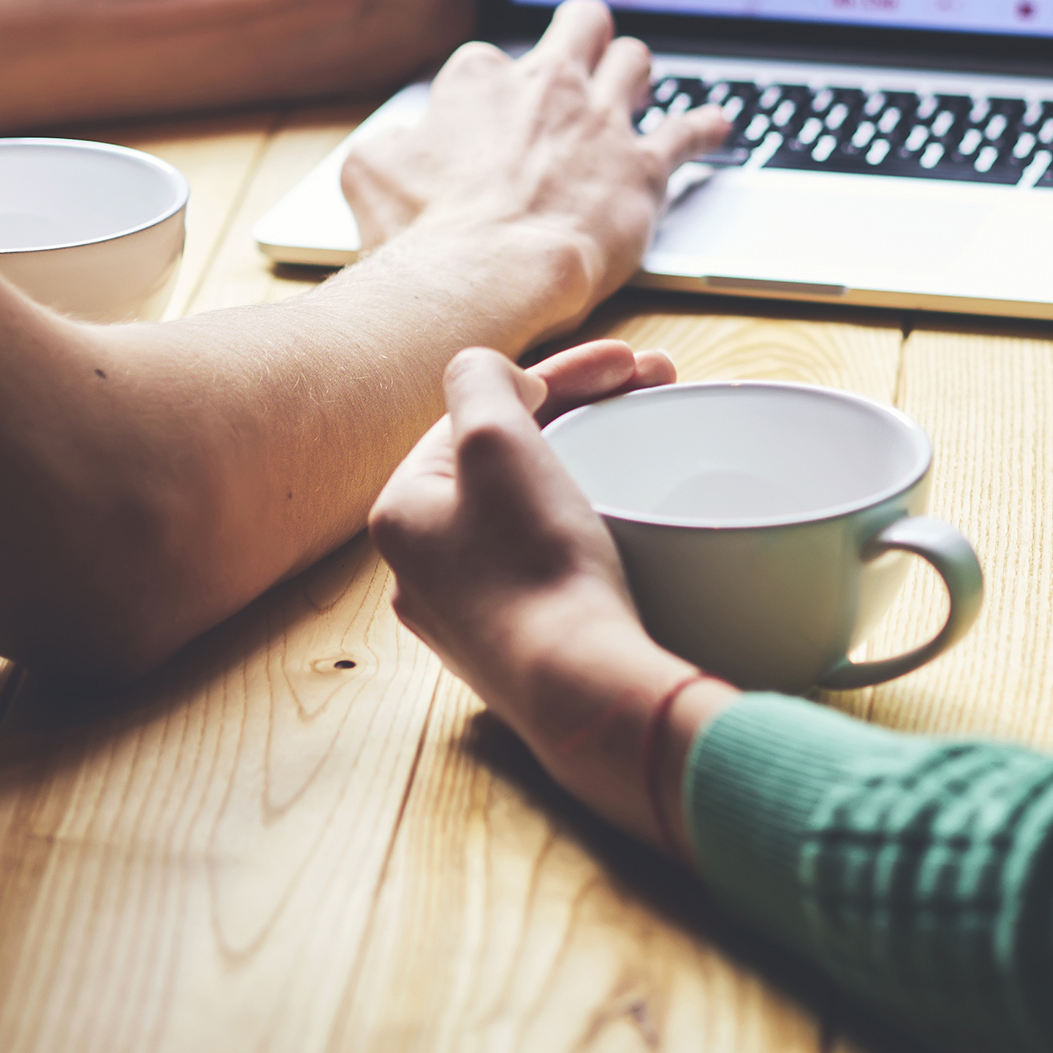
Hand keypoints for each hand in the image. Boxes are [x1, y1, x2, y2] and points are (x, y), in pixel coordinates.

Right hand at [341, 0, 731, 341]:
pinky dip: (704, 126)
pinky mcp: (642, 167)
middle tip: (584, 55)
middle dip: (584, 34)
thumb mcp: (369, 172)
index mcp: (479, 80)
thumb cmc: (424, 233)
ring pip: (634, 60)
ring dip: (633, 71)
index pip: (490, 63)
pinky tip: (719, 125)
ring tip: (635, 82)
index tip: (497, 119)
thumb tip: (403, 143)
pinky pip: (688, 131)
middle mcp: (546, 85)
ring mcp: (599, 121)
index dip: (494, 91)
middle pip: (582, 25)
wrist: (486, 273)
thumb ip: (392, 144)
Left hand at [372, 344, 738, 852]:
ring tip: (652, 442)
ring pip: (527, 507)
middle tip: (652, 386)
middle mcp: (420, 567)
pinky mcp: (518, 643)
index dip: (556, 374)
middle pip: (505, 456)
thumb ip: (480, 379)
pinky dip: (586, 522)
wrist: (581, 689)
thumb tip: (489, 375)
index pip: (476, 412)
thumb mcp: (495, 438)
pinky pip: (546, 560)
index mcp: (400, 512)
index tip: (624, 364)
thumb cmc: (535, 564)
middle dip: (580, 412)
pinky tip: (625, 522)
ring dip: (587, 461)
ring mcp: (467, 611)